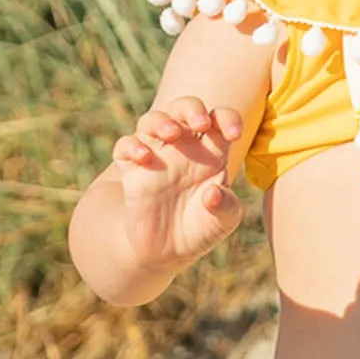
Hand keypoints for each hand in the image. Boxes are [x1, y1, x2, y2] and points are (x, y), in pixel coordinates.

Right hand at [109, 95, 246, 271]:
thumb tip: (213, 193)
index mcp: (211, 151)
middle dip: (192, 108)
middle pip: (185, 109)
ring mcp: (156, 155)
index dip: (228, 118)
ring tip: (172, 133)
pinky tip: (144, 157)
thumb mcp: (223, 221)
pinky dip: (132, 146)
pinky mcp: (132, 169)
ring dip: (161, 121)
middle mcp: (183, 147)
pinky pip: (125, 146)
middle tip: (201, 123)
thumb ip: (226, 207)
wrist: (168, 250)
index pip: (220, 119)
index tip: (234, 134)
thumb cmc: (201, 227)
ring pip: (152, 120)